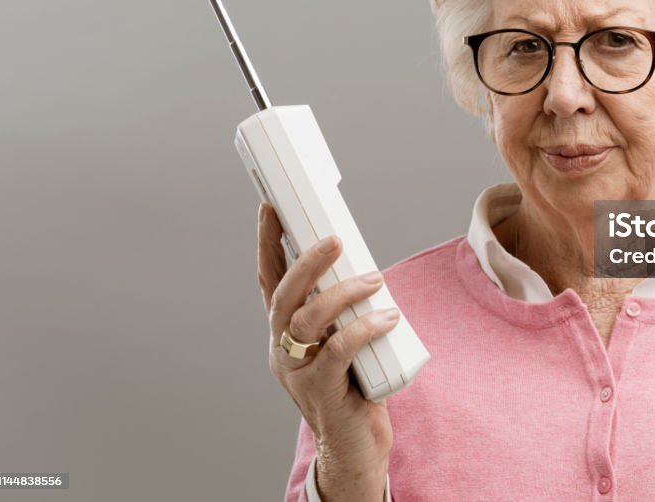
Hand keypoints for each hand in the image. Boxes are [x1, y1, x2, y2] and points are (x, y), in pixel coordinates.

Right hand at [257, 202, 397, 500]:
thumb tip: (363, 267)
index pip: (268, 281)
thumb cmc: (352, 385)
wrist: (353, 446)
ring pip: (307, 319)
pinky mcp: (322, 390)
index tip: (272, 208)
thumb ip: (343, 310)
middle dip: (306, 262)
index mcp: (284, 332)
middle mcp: (282, 349)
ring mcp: (298, 371)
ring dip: (342, 293)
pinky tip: (387, 317)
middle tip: (334, 238)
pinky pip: (339, 349)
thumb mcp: (342, 339)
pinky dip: (363, 327)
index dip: (268, 244)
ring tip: (374, 279)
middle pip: (283, 296)